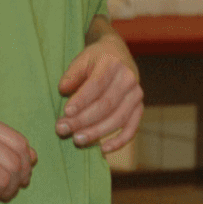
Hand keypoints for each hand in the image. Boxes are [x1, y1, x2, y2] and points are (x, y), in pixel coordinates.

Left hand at [57, 34, 142, 153]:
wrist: (119, 54)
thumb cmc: (96, 59)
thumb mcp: (82, 59)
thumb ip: (72, 74)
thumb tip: (63, 90)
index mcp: (112, 64)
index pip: (96, 85)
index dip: (81, 100)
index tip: (66, 112)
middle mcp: (128, 80)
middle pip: (106, 105)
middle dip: (83, 120)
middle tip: (63, 130)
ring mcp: (136, 95)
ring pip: (118, 119)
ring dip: (97, 132)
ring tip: (77, 140)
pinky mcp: (139, 108)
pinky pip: (132, 128)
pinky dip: (120, 141)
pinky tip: (104, 149)